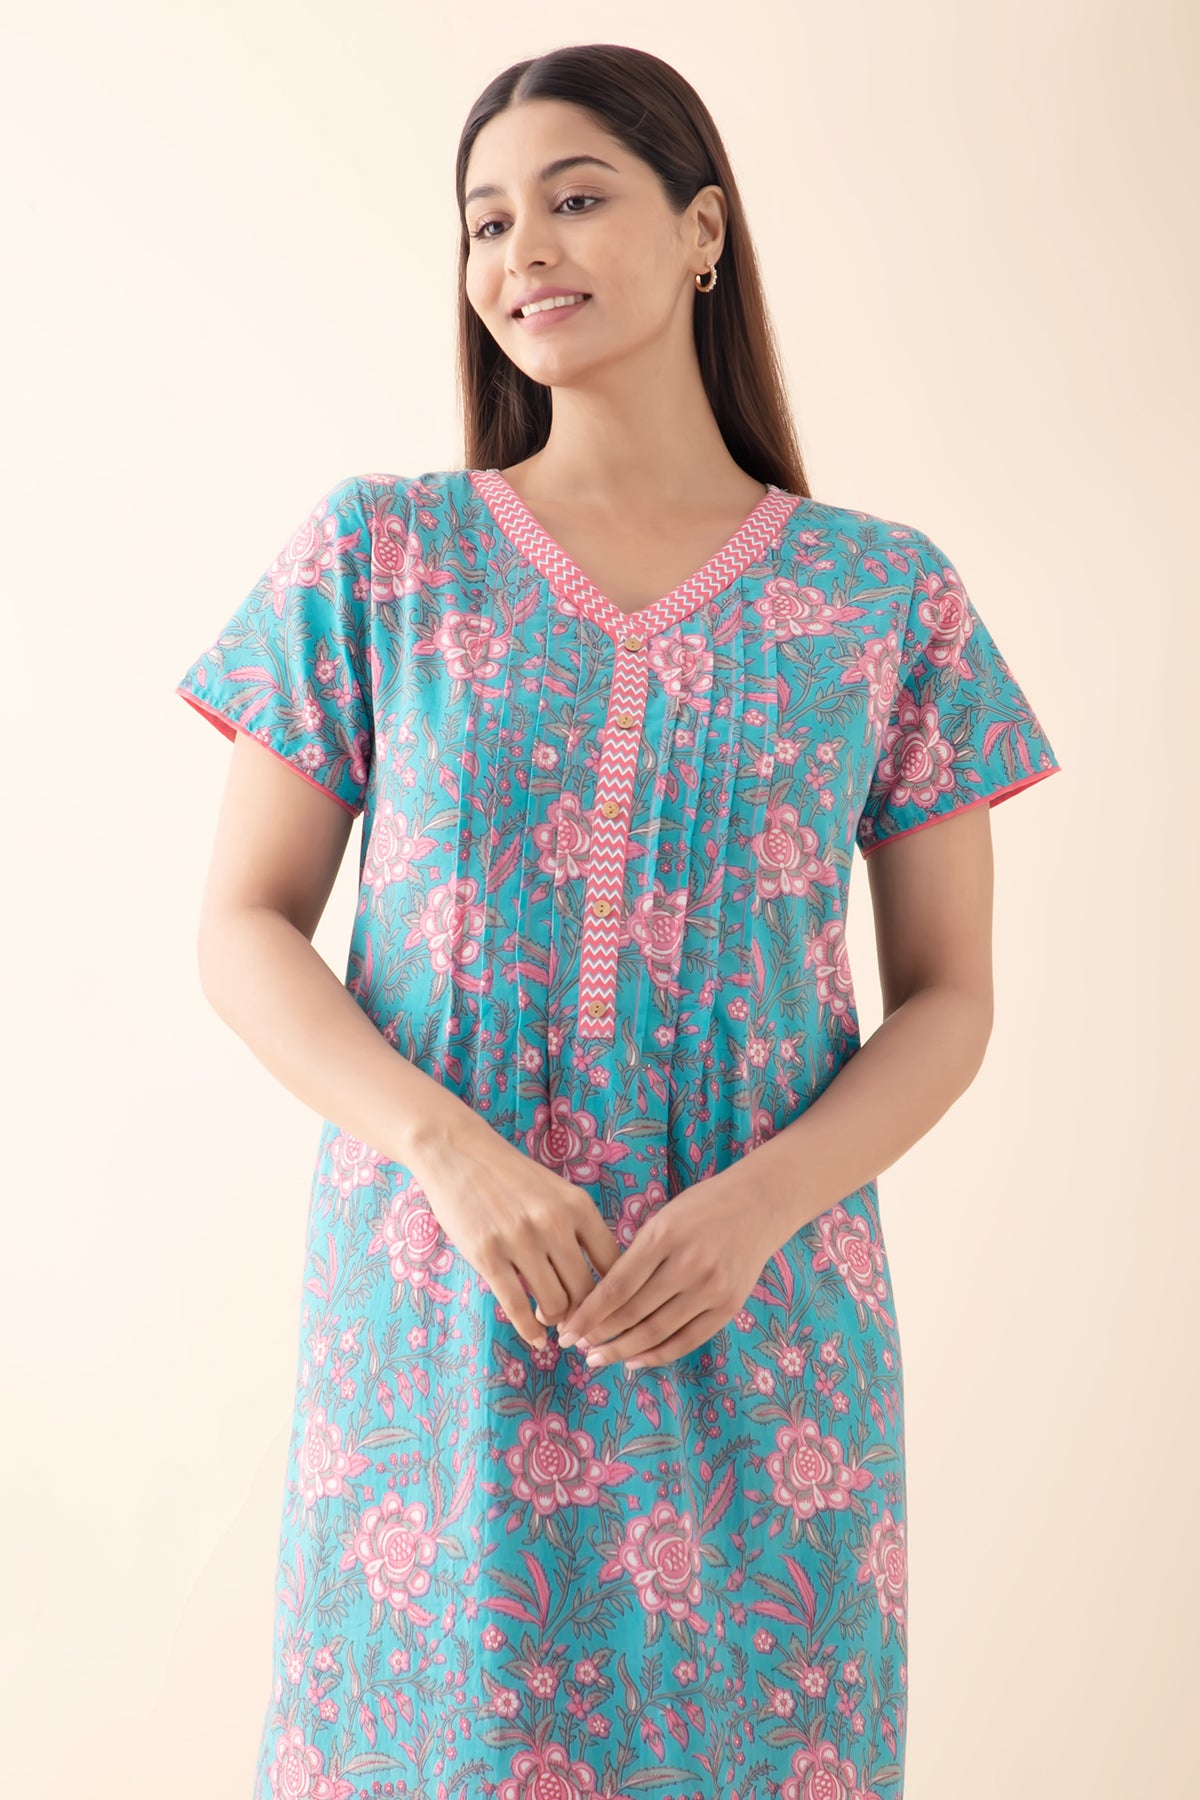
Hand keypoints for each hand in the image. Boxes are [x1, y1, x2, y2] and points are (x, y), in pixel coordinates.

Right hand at [409, 1121, 620, 1350]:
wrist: (457, 1152)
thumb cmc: (511, 1177)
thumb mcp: (556, 1192)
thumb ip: (577, 1229)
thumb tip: (598, 1284)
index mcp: (578, 1206)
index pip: (612, 1265)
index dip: (614, 1296)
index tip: (607, 1311)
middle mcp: (553, 1223)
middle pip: (585, 1291)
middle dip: (584, 1316)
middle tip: (578, 1326)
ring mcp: (519, 1239)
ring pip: (554, 1303)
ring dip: (555, 1320)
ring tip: (549, 1320)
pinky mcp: (487, 1254)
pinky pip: (516, 1306)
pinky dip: (529, 1329)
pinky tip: (534, 1336)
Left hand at [547, 1172, 777, 1369]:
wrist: (759, 1205)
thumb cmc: (701, 1208)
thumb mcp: (663, 1219)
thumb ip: (636, 1257)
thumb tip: (600, 1302)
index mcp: (664, 1236)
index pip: (617, 1287)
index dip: (588, 1315)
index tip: (566, 1332)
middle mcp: (689, 1264)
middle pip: (634, 1313)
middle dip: (600, 1335)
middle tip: (577, 1348)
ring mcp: (712, 1288)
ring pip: (657, 1331)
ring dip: (623, 1350)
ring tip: (599, 1358)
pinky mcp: (729, 1306)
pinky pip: (687, 1340)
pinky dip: (658, 1355)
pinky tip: (634, 1360)